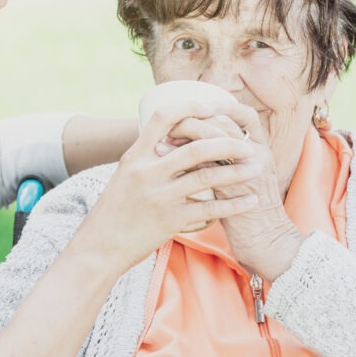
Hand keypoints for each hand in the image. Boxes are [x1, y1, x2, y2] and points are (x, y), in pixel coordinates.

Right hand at [75, 100, 259, 272]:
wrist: (98, 247)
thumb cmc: (114, 211)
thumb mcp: (124, 176)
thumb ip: (147, 159)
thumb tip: (172, 144)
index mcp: (135, 156)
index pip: (163, 118)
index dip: (190, 109)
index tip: (211, 109)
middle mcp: (147, 172)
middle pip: (196, 147)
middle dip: (227, 144)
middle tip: (247, 144)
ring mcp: (159, 196)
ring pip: (208, 177)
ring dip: (237, 172)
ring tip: (257, 168)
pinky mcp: (170, 221)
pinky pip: (210, 210)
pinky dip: (234, 205)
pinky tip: (249, 201)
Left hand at [161, 105, 303, 280]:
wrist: (267, 244)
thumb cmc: (249, 215)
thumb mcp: (242, 180)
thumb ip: (225, 162)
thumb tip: (193, 147)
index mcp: (261, 150)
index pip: (243, 115)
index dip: (218, 107)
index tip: (193, 110)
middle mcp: (257, 156)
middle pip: (225, 124)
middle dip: (194, 121)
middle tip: (170, 128)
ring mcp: (247, 173)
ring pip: (216, 142)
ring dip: (185, 139)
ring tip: (163, 143)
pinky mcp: (233, 193)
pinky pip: (206, 169)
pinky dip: (183, 164)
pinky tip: (165, 165)